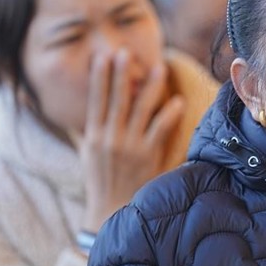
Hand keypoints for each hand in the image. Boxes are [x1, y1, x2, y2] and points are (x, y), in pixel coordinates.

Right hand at [80, 49, 184, 232]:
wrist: (112, 213)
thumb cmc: (102, 183)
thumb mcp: (89, 156)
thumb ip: (91, 132)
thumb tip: (88, 113)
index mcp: (93, 137)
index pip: (95, 101)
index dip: (99, 78)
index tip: (102, 57)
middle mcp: (109, 139)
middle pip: (115, 100)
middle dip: (120, 74)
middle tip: (123, 51)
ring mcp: (129, 147)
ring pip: (140, 110)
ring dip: (149, 87)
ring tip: (158, 68)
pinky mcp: (147, 156)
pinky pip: (160, 130)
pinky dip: (169, 114)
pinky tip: (177, 101)